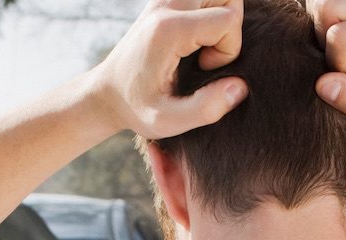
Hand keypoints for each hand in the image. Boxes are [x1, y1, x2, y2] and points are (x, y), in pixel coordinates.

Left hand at [92, 0, 247, 140]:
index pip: (227, 20)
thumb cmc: (136, 109)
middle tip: (208, 52)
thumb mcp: (168, 120)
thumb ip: (206, 108)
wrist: (106, 93)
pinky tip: (194, 38)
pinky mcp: (164, 1)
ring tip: (202, 44)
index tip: (204, 69)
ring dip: (220, 16)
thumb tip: (239, 88)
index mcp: (168, 30)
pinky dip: (208, 12)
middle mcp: (166, 5)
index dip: (228, 49)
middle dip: (230, 25)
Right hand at [308, 0, 345, 131]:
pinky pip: (324, 6)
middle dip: (326, 41)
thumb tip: (322, 84)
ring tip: (345, 53)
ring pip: (321, 4)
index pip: (340, 37)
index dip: (339, 64)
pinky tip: (343, 43)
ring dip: (323, 32)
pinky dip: (324, 25)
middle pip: (326, 9)